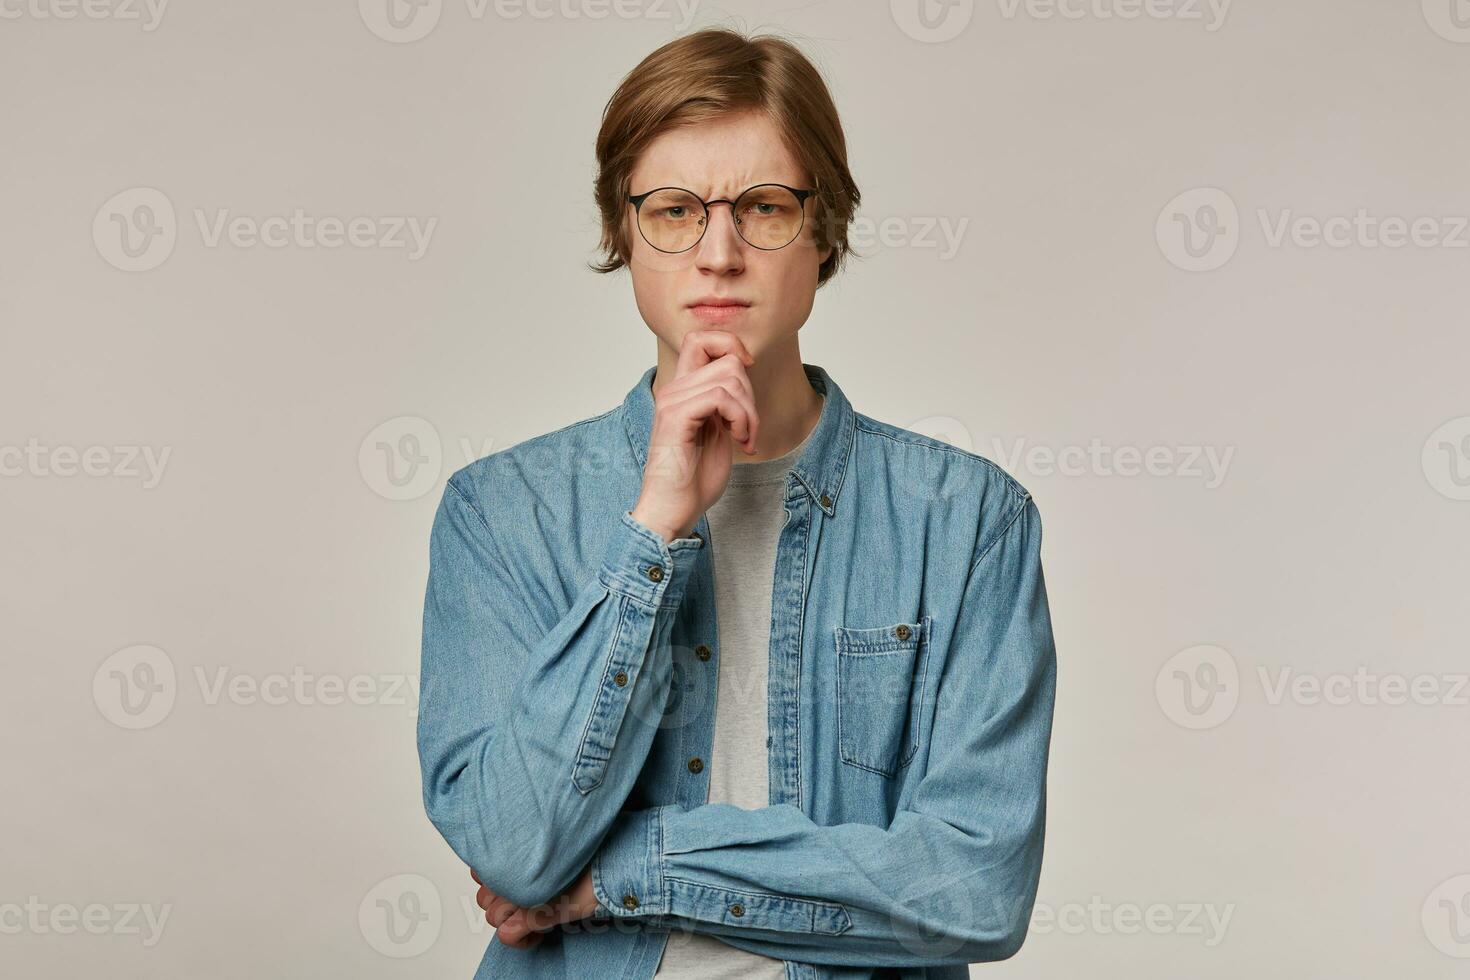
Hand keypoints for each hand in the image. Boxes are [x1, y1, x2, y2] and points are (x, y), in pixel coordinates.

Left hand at [470, 865, 600, 949]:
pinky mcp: (530, 915)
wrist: (608, 870)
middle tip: (534, 900)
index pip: (480, 874)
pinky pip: (507, 936)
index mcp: (511, 853)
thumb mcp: (548, 856)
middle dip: (504, 904)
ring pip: (493, 917)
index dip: (499, 885)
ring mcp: (517, 893)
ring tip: (539, 913)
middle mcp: (509, 872)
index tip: (522, 886)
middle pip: (484, 899)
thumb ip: (522, 862)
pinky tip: (540, 932)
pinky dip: (522, 940)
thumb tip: (502, 877)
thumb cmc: (583, 862)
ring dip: (513, 920)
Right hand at [630, 328, 759, 542]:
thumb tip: (744, 376)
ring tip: (745, 438)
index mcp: (682, 390)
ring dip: (749, 411)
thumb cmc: (694, 479)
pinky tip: (739, 441)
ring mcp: (672, 401)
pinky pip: (720, 396)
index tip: (748, 374)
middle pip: (727, 358)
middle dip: (751, 393)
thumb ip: (725, 402)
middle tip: (749, 428)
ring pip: (730, 376)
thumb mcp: (717, 431)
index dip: (731, 344)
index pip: (701, 338)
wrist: (673, 511)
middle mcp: (674, 389)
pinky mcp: (676, 418)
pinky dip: (740, 418)